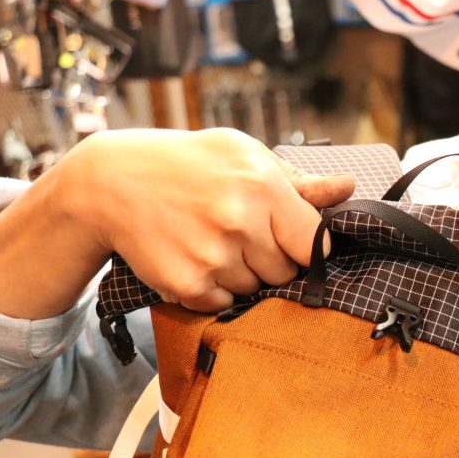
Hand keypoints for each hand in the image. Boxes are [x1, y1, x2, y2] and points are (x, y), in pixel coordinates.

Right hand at [66, 128, 354, 312]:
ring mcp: (213, 256)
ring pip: (256, 290)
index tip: (288, 238)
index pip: (317, 244)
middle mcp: (240, 222)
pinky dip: (213, 289)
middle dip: (271, 259)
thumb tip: (347, 187)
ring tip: (211, 241)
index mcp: (263, 186)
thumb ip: (299, 181)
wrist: (111, 182)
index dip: (306, 246)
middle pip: (287, 272)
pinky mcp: (187, 284)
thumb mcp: (242, 155)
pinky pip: (223, 303)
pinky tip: (193, 257)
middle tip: (238, 233)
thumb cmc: (187, 164)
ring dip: (241, 274)